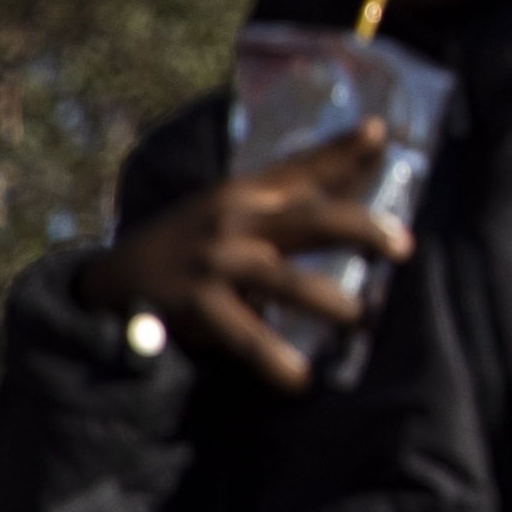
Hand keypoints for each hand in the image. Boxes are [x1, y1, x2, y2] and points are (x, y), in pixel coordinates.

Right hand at [81, 123, 411, 393]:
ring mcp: (216, 264)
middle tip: (404, 248)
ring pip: (288, 283)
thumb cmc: (191, 241)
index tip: (379, 132)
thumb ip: (297, 184)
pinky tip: (302, 379)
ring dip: (333, 304)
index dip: (340, 150)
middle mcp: (234, 221)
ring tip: (365, 321)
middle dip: (360, 230)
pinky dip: (277, 360)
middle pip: (309, 220)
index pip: (299, 167)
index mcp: (244, 193)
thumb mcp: (234, 205)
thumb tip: (371, 145)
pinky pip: (247, 337)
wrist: (107, 282)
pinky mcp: (197, 307)